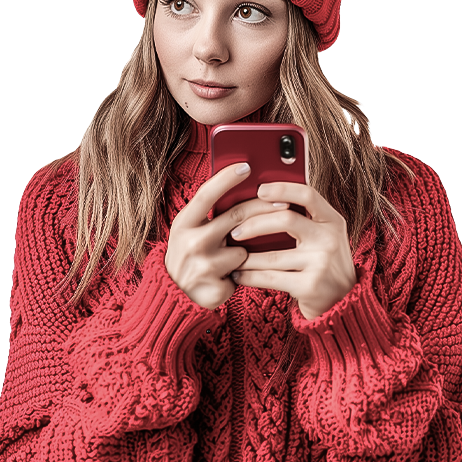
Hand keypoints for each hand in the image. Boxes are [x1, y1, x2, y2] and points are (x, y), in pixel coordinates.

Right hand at [164, 162, 290, 310]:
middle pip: (235, 217)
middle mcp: (189, 242)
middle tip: (285, 203)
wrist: (175, 295)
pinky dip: (244, 271)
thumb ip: (211, 213)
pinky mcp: (213, 287)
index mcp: (183, 222)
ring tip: (236, 255)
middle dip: (263, 208)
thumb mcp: (192, 230)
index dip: (226, 179)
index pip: (206, 194)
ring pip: (243, 248)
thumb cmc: (192, 253)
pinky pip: (244, 271)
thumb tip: (244, 186)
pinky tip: (232, 274)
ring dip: (248, 250)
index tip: (246, 166)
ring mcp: (201, 266)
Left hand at [230, 181, 357, 319]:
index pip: (307, 195)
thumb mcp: (325, 236)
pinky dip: (249, 276)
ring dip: (246, 257)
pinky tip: (238, 275)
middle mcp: (329, 239)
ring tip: (231, 255)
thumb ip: (305, 218)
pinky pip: (270, 278)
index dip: (282, 189)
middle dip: (254, 224)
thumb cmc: (325, 263)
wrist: (344, 302)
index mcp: (333, 220)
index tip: (259, 190)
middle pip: (285, 220)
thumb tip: (263, 197)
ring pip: (272, 255)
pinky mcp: (310, 286)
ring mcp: (321, 263)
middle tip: (234, 231)